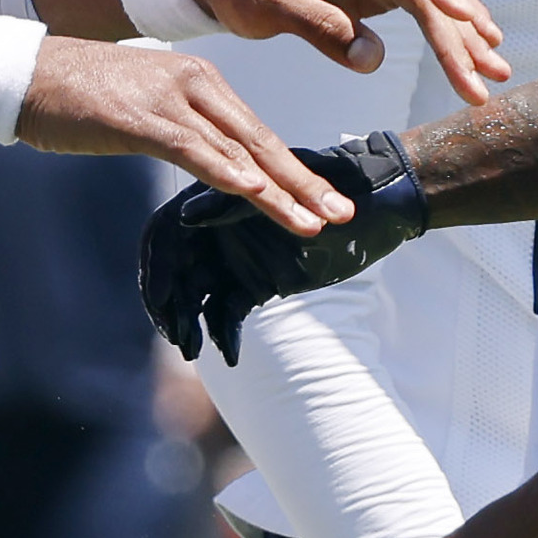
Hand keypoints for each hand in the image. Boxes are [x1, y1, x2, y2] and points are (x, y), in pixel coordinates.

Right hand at [19, 37, 350, 235]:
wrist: (25, 72)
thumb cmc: (76, 92)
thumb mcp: (142, 105)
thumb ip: (179, 129)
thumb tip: (206, 161)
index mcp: (200, 82)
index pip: (256, 132)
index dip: (293, 169)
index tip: (325, 198)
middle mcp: (195, 86)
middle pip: (261, 142)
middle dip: (304, 183)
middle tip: (342, 213)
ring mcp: (171, 101)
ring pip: (239, 152)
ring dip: (280, 191)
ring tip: (315, 221)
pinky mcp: (142, 119)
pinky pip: (195, 151)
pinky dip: (229, 174)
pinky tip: (256, 195)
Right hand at [138, 132, 432, 360]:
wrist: (380, 203)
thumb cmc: (332, 183)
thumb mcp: (283, 188)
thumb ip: (232, 201)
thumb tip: (183, 216)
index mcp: (212, 198)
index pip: (166, 235)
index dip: (157, 268)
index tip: (161, 299)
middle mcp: (214, 230)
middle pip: (175, 271)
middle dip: (170, 306)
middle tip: (176, 336)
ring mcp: (232, 258)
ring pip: (195, 296)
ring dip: (190, 323)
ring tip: (193, 350)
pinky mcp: (254, 283)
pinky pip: (226, 312)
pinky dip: (224, 333)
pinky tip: (229, 354)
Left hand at [183, 0, 508, 106]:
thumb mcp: (269, 3)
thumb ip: (318, 27)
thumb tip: (370, 57)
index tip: (465, 19)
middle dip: (459, 33)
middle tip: (486, 74)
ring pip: (431, 3)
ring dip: (462, 39)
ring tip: (492, 74)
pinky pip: (421, 11)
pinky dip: (445, 35)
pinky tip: (473, 57)